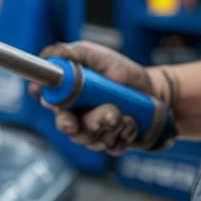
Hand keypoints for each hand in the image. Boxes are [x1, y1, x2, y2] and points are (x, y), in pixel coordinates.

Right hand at [30, 41, 176, 153]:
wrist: (151, 88)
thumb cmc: (121, 71)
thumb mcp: (97, 56)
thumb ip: (71, 53)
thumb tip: (49, 56)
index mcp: (67, 94)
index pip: (49, 102)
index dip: (52, 105)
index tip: (60, 107)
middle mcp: (75, 116)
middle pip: (67, 127)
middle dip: (88, 123)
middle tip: (109, 113)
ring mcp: (92, 132)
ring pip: (91, 139)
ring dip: (111, 125)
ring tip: (124, 112)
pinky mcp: (110, 144)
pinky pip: (111, 147)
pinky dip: (124, 133)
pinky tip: (132, 121)